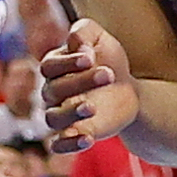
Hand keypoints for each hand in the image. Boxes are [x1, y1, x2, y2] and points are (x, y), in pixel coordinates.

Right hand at [38, 19, 139, 158]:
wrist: (127, 89)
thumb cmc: (108, 60)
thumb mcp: (100, 38)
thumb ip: (84, 32)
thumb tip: (76, 44)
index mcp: (54, 67)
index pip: (49, 66)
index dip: (67, 63)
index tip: (90, 58)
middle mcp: (51, 92)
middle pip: (54, 90)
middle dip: (80, 82)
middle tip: (107, 75)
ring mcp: (61, 115)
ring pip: (52, 118)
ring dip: (71, 113)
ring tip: (93, 107)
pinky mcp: (73, 134)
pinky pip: (59, 144)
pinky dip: (69, 144)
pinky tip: (88, 139)